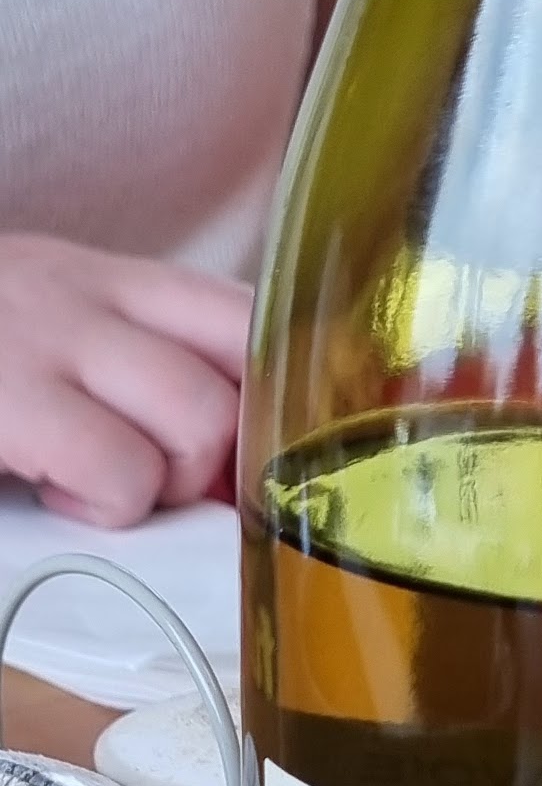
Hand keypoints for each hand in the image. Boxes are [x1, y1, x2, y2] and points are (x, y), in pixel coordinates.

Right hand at [0, 236, 249, 526]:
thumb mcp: (57, 331)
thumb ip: (141, 364)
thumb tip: (224, 455)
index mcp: (115, 280)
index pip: (251, 317)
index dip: (273, 398)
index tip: (249, 454)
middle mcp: (91, 293)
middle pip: (248, 370)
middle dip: (228, 452)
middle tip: (167, 479)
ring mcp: (53, 338)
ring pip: (204, 421)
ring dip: (170, 482)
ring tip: (104, 483)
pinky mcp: (12, 398)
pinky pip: (122, 470)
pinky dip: (107, 504)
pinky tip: (62, 493)